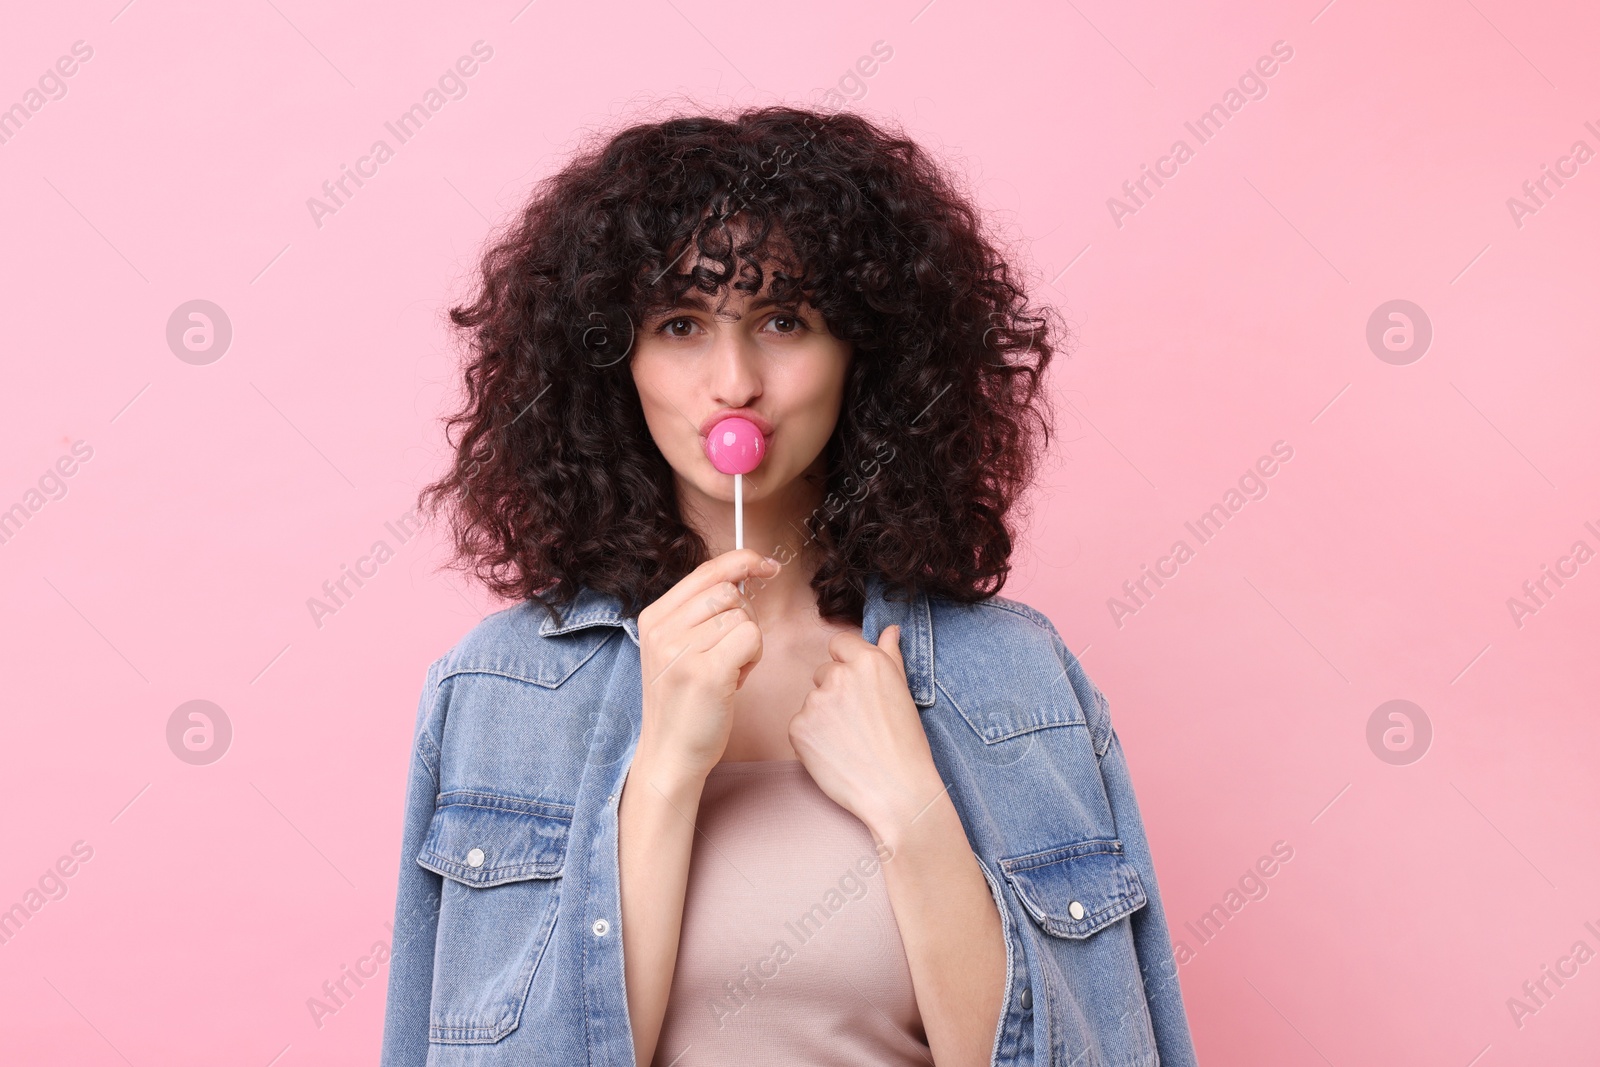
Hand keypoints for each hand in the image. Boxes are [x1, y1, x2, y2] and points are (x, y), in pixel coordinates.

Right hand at [635, 549, 779, 783]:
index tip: (766, 565)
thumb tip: (745, 573)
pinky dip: (754, 657)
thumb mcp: (679, 649)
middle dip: (744, 618)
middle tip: (732, 653)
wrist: (670, 754)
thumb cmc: (685, 703)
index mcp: (654, 617)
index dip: (742, 561)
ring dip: (749, 643)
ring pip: (742, 617)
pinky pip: (751, 638)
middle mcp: (662, 629)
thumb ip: (701, 613)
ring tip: (729, 671)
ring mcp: (681, 650)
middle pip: (728, 592)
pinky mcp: (705, 672)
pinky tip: (735, 680)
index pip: (705, 571)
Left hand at [787, 624, 946, 837]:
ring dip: (824, 715)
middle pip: (824, 672)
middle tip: (859, 721)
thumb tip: (890, 629)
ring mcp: (815, 701)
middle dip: (836, 691)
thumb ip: (891, 655)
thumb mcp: (903, 693)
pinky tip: (835, 753)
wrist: (896, 791)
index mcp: (868, 661)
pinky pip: (800, 724)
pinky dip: (812, 737)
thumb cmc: (906, 745)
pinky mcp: (798, 727)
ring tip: (850, 741)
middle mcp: (839, 675)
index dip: (848, 664)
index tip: (859, 688)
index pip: (840, 644)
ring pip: (813, 700)